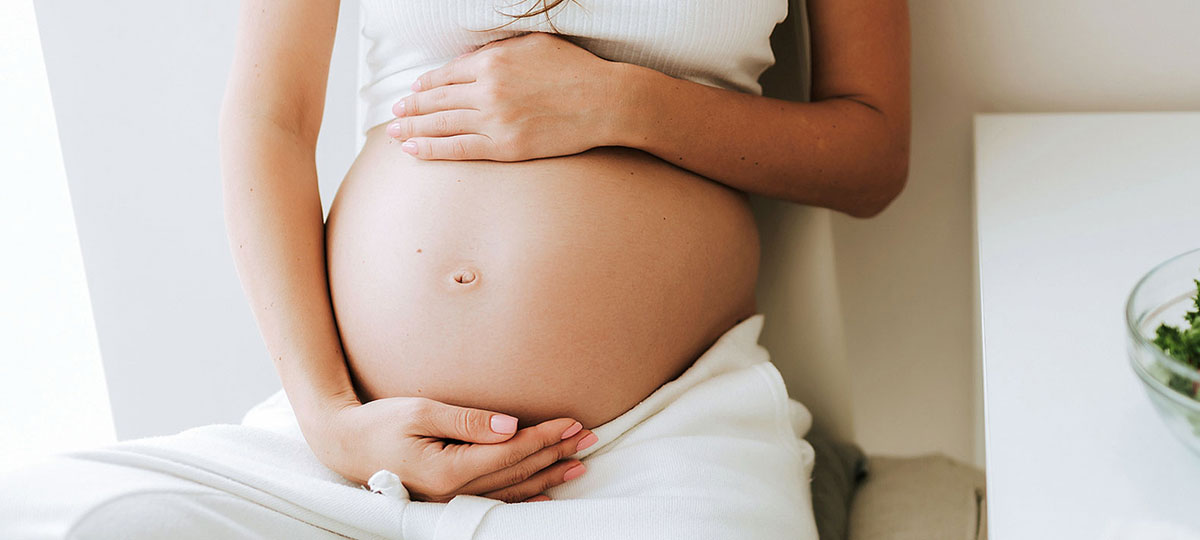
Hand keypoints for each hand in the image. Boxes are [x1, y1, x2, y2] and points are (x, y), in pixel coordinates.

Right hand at [315, 397, 594, 502]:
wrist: (343, 446)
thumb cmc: (379, 423)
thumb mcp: (421, 411)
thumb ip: (468, 421)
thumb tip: (512, 426)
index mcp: (447, 471)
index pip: (510, 453)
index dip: (545, 438)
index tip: (572, 422)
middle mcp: (452, 493)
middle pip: (517, 473)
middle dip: (556, 454)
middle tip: (589, 438)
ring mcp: (450, 501)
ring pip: (511, 490)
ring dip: (548, 476)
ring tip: (579, 463)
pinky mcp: (448, 500)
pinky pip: (494, 502)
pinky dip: (524, 497)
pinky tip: (546, 495)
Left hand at [386, 32, 621, 161]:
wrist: (605, 101)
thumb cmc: (575, 70)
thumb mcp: (533, 45)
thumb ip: (497, 51)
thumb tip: (469, 60)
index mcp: (492, 62)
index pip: (446, 74)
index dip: (426, 84)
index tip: (414, 90)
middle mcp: (488, 91)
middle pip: (437, 100)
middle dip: (411, 108)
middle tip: (394, 114)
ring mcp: (496, 121)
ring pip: (442, 125)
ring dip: (413, 129)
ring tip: (395, 132)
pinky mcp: (507, 147)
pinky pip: (460, 149)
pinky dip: (433, 149)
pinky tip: (413, 150)